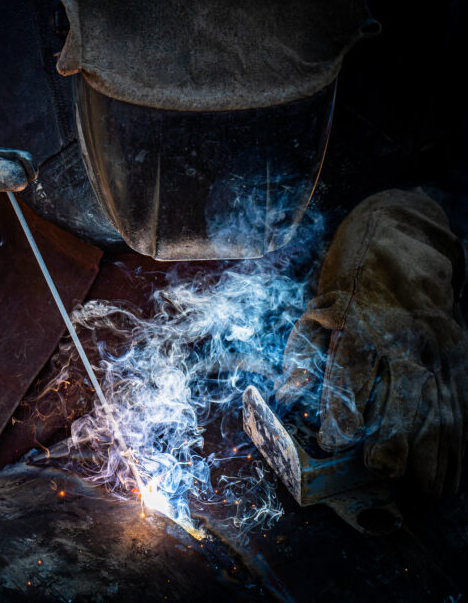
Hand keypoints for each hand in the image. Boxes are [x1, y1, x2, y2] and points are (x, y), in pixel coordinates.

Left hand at [277, 190, 467, 495]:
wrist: (399, 244)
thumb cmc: (348, 291)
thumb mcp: (314, 315)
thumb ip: (301, 358)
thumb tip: (288, 397)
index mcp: (361, 324)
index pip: (353, 368)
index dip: (345, 407)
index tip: (337, 441)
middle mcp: (404, 336)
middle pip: (405, 391)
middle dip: (396, 436)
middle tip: (383, 472)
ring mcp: (438, 347)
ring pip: (442, 404)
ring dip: (434, 454)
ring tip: (423, 494)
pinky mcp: (459, 356)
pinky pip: (462, 405)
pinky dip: (459, 446)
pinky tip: (450, 478)